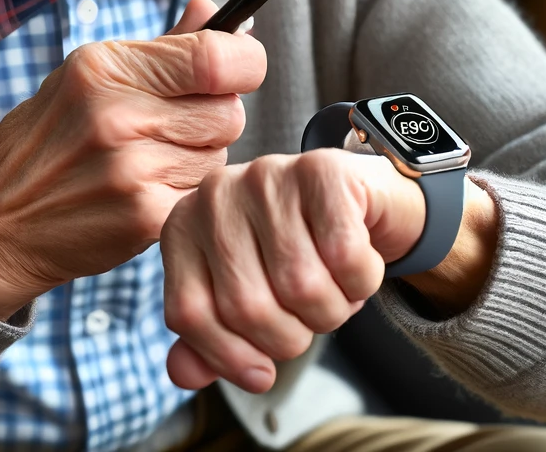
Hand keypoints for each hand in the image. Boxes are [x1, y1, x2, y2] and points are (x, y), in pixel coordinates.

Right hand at [0, 0, 265, 319]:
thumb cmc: (48, 140)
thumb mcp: (91, 75)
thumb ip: (166, 45)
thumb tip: (217, 12)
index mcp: (107, 66)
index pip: (215, 57)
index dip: (246, 61)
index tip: (243, 67)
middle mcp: (118, 114)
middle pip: (229, 111)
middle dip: (216, 116)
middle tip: (178, 125)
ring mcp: (130, 169)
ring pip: (220, 155)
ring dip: (200, 157)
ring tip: (153, 160)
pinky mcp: (143, 217)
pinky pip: (202, 195)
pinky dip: (187, 195)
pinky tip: (150, 191)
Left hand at [161, 151, 496, 393]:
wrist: (360, 199)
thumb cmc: (299, 250)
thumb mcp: (246, 293)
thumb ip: (210, 335)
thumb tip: (184, 374)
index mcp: (185, 224)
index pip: (189, 313)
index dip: (228, 356)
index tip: (261, 372)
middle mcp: (216, 193)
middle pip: (248, 307)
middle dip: (291, 336)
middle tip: (309, 316)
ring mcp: (267, 175)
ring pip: (300, 286)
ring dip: (332, 310)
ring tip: (335, 289)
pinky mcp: (321, 171)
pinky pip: (344, 257)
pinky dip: (361, 280)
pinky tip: (357, 264)